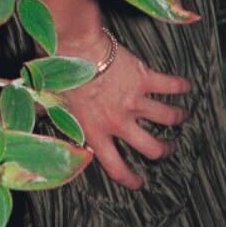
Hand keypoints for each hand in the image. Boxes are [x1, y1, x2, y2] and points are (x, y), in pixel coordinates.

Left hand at [62, 38, 190, 189]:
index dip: (130, 179)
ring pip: (166, 118)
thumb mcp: (51, 102)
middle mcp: (118, 121)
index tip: (139, 181)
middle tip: (168, 147)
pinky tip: (186, 87)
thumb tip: (38, 122)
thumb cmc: (57, 72)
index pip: (116, 166)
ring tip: (180, 117)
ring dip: (176, 118)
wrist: (72, 45)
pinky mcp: (144, 78)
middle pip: (151, 147)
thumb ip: (52, 117)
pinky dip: (180, 86)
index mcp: (95, 131)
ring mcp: (134, 100)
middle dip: (164, 150)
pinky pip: (169, 85)